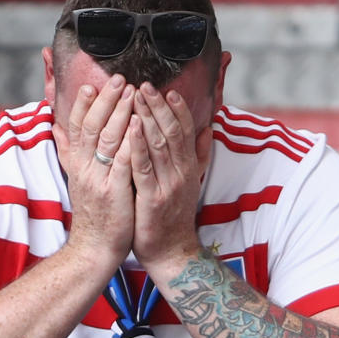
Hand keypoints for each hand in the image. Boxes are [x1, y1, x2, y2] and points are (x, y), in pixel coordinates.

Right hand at [51, 74, 136, 264]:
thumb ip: (69, 152)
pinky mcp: (114, 192)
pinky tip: (139, 124)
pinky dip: (129, 141)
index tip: (93, 84)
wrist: (94, 250)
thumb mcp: (77, 180)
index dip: (83, 104)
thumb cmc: (93, 214)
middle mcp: (83, 168)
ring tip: (134, 92)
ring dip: (120, 112)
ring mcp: (98, 179)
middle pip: (91, 125)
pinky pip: (121, 161)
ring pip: (106, 139)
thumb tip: (56, 127)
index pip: (75, 126)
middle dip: (106, 100)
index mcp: (76, 164)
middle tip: (120, 78)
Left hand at [129, 82, 213, 267]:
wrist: (172, 253)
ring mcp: (168, 186)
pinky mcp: (152, 200)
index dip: (177, 108)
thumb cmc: (174, 217)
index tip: (166, 88)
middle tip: (145, 84)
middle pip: (172, 132)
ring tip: (136, 96)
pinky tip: (130, 129)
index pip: (186, 130)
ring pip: (159, 145)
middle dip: (158, 106)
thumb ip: (199, 155)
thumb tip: (208, 128)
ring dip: (147, 118)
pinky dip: (138, 146)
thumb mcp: (190, 183)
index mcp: (190, 167)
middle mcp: (182, 173)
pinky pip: (144, 169)